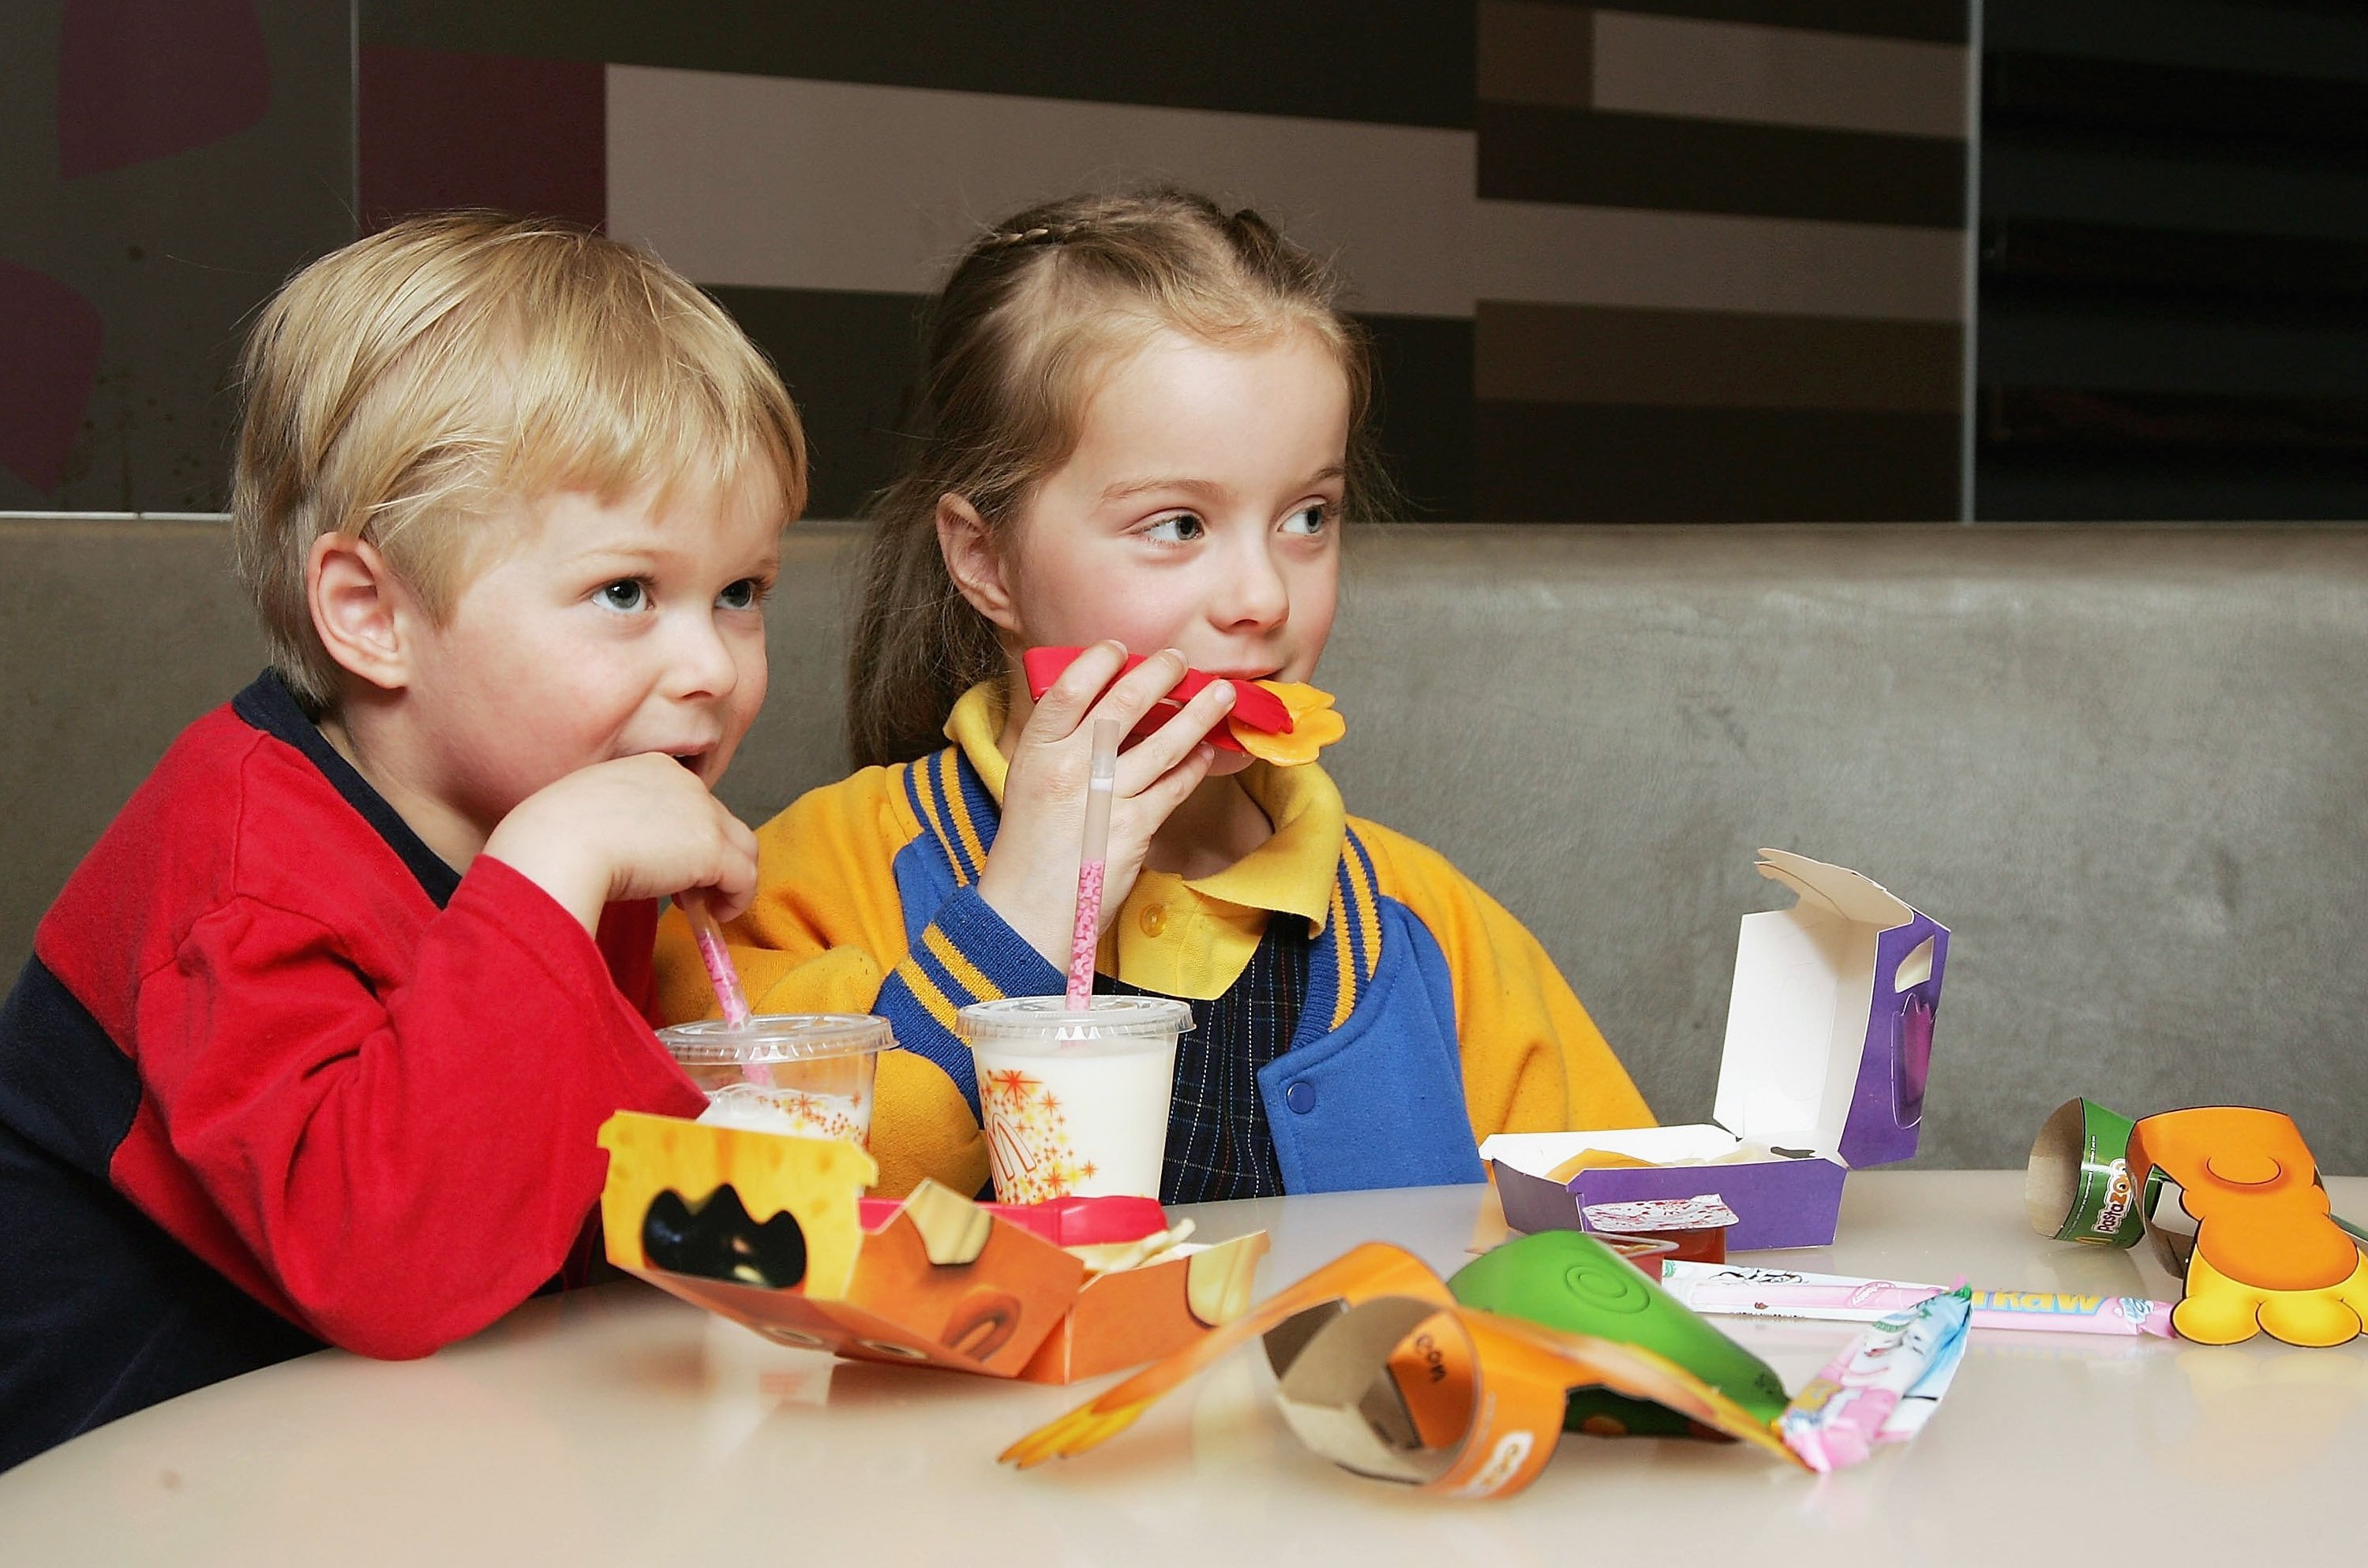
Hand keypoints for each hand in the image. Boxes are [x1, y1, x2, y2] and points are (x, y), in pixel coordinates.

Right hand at [484, 753, 759, 933]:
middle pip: (719, 821)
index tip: (667, 865)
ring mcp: (702, 813)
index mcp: (652, 767)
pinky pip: (745, 877)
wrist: (554, 844)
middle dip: (709, 857)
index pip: (688, 801)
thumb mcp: (588, 814)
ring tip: (707, 906)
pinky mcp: (712, 849)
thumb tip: (627, 856)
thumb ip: (616, 824)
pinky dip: (737, 899)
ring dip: (730, 878)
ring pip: (742, 846)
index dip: (685, 836)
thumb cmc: (553, 836)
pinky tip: (715, 915)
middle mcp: (684, 782)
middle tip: (687, 892)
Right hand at [976, 642, 1233, 965]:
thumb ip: (1062, 744)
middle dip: (1160, 674)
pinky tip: (1207, 752)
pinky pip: (1175, 786)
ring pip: (1163, 742)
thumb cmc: (1030, 845)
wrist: (1029, 911)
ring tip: (1221, 693)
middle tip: (1181, 660)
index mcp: (1036, 750)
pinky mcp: (1135, 828)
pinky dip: (1195, 765)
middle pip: (1124, 704)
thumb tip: (1109, 705)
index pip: (1071, 688)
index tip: (1121, 649)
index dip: (1099, 661)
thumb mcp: (1029, 781)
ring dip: (1198, 713)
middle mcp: (1070, 768)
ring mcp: (1105, 798)